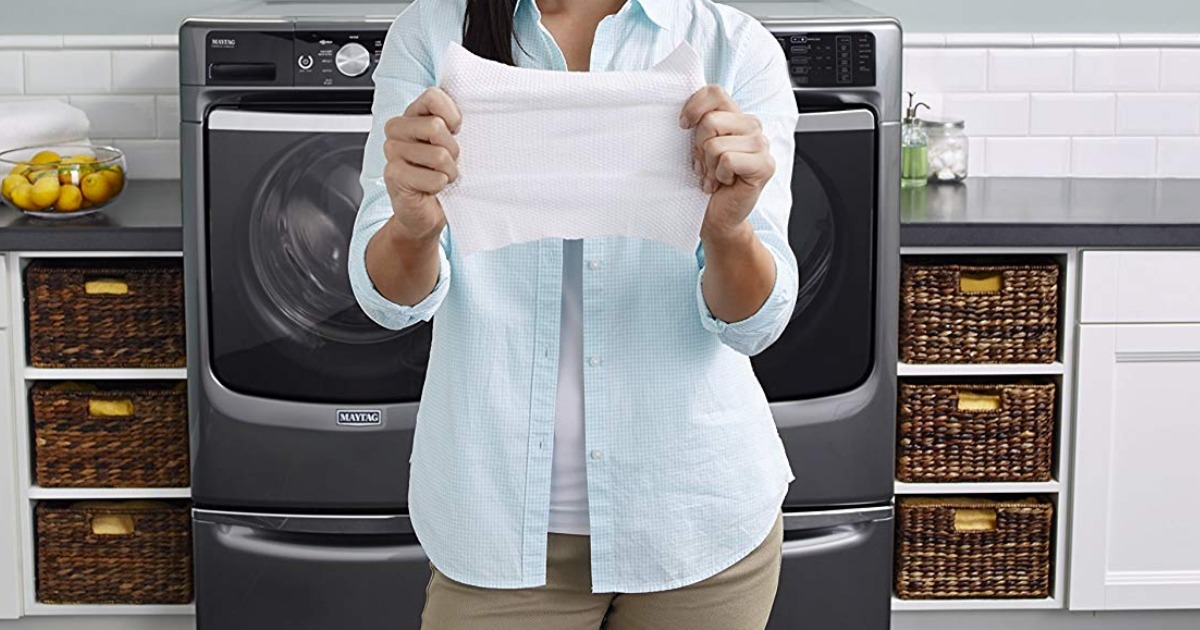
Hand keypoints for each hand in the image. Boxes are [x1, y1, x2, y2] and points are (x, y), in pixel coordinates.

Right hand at [382, 87, 462, 241]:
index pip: (433, 96)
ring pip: (437, 154)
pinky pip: (433, 177)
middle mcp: (398, 130)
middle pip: (435, 126)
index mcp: (412, 115)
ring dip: (448, 171)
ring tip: (440, 176)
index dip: (452, 116)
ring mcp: (392, 151)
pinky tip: (430, 188)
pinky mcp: (393, 174)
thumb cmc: (442, 174)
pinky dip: (440, 186)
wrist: (427, 212)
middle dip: (452, 150)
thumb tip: (473, 104)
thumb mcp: (453, 142)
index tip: (455, 131)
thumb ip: (454, 121)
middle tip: (447, 162)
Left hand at [679, 86, 775, 239]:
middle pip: (711, 120)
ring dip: (709, 165)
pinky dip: (719, 175)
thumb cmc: (705, 182)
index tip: (683, 126)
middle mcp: (751, 126)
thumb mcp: (695, 147)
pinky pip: (728, 160)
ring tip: (714, 176)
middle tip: (705, 165)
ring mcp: (761, 145)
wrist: (717, 216)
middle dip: (699, 147)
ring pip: (717, 143)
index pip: (714, 92)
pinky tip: (724, 183)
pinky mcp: (765, 165)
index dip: (694, 107)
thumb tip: (681, 112)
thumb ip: (696, 124)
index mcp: (734, 116)